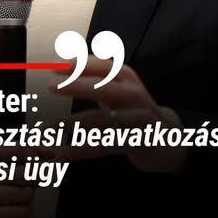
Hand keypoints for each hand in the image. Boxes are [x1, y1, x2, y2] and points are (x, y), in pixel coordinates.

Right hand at [0, 146, 36, 217]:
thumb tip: (51, 151)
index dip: (33, 155)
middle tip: (29, 179)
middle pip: (24, 173)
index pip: (17, 149)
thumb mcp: (6, 158)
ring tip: (21, 193)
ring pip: (25, 193)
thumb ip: (31, 151)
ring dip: (30, 194)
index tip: (35, 158)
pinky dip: (25, 209)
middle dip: (33, 177)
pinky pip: (21, 211)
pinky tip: (15, 207)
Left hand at [48, 56, 187, 173]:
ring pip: (102, 120)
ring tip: (49, 126)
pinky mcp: (136, 142)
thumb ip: (96, 78)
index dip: (79, 64)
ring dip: (72, 122)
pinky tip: (62, 153)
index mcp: (128, 78)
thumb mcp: (119, 88)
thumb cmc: (135, 109)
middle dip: (76, 85)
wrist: (169, 138)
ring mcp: (138, 119)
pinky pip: (105, 146)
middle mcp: (135, 95)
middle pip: (104, 87)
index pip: (103, 66)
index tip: (55, 65)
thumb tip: (64, 64)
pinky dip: (81, 150)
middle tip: (50, 86)